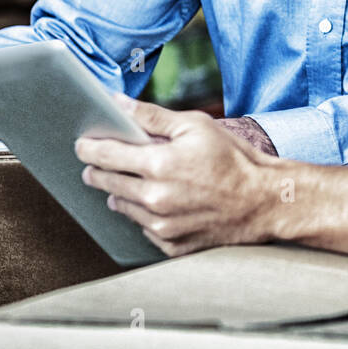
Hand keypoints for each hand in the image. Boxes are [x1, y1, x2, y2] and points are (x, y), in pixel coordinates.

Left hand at [76, 96, 281, 256]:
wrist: (265, 202)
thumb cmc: (234, 159)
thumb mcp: (196, 126)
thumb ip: (152, 116)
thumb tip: (117, 103)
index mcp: (157, 165)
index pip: (104, 155)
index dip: (88, 148)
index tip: (82, 145)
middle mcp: (154, 198)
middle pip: (106, 183)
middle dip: (97, 171)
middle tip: (96, 165)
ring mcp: (162, 226)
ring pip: (122, 207)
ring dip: (121, 193)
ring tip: (134, 183)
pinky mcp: (172, 245)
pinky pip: (144, 229)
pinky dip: (146, 216)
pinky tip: (160, 204)